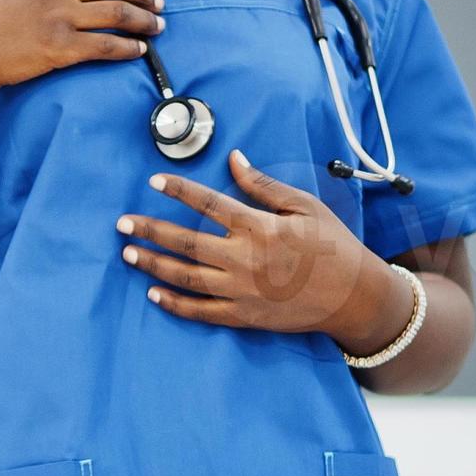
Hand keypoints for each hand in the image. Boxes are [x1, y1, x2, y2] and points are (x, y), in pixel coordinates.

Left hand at [117, 148, 402, 338]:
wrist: (353, 296)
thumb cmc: (331, 245)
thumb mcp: (303, 206)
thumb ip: (263, 185)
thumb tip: (234, 158)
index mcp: (258, 226)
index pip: (207, 203)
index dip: (178, 189)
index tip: (153, 180)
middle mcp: (244, 258)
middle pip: (184, 242)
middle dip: (148, 230)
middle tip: (122, 224)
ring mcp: (241, 290)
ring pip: (184, 277)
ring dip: (152, 265)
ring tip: (128, 255)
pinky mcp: (243, 316)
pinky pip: (200, 311)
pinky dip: (174, 304)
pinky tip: (153, 293)